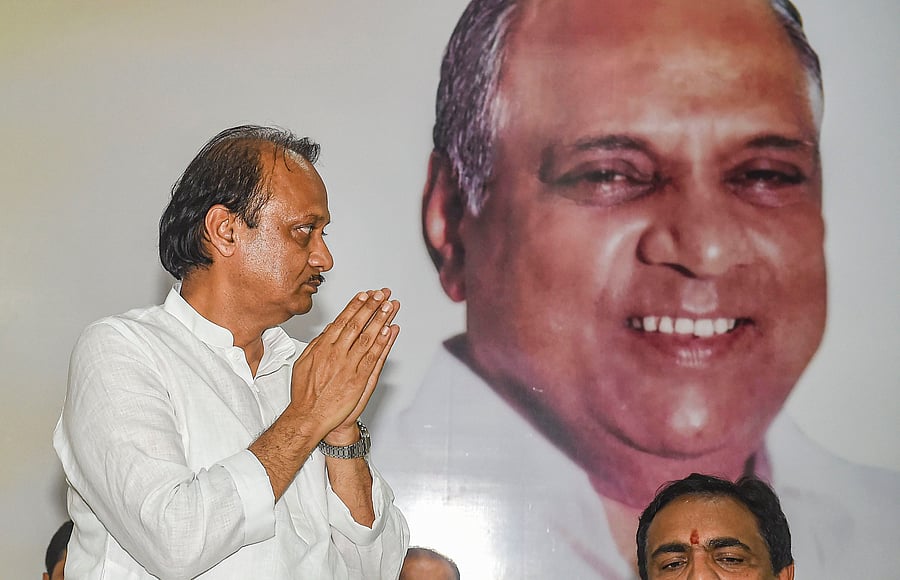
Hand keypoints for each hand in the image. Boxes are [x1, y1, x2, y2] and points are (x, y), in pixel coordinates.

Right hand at [289, 288, 399, 443]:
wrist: (310, 417)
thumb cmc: (305, 393)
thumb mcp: (304, 362)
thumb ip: (317, 344)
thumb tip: (328, 330)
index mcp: (323, 347)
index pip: (343, 320)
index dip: (356, 306)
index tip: (365, 295)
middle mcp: (337, 354)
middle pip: (358, 324)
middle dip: (372, 307)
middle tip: (382, 294)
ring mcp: (349, 366)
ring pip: (369, 337)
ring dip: (381, 320)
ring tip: (391, 306)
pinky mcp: (359, 379)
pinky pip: (374, 357)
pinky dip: (383, 343)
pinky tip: (390, 331)